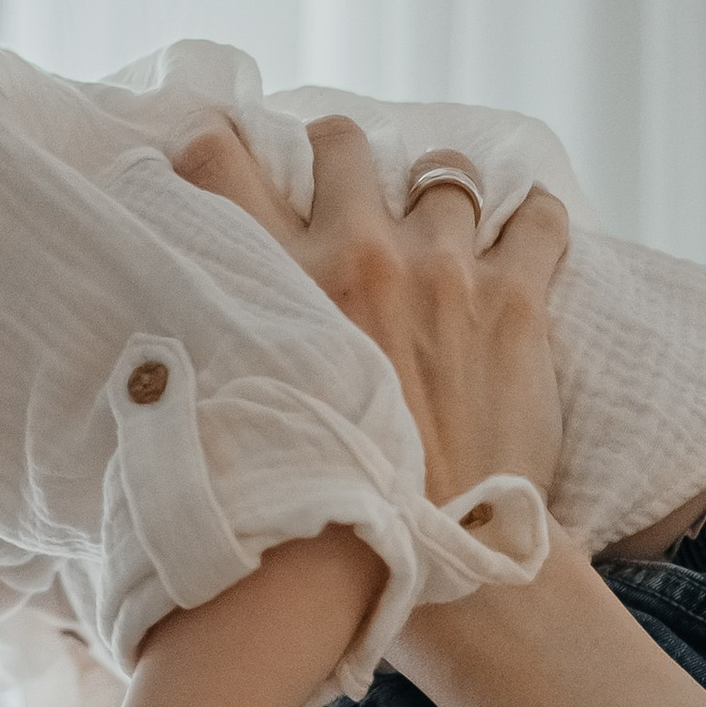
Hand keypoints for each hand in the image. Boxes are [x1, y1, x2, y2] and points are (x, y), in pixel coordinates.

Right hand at [173, 113, 565, 514]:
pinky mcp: (516, 300)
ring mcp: (443, 271)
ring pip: (444, 170)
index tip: (228, 155)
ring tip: (444, 239)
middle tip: (350, 199)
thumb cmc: (336, 514)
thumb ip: (223, 360)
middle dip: (342, 160)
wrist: (443, 565)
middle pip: (341, 141)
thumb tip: (167, 356)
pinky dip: (533, 223)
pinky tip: (523, 247)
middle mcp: (358, 257)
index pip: (220, 162)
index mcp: (282, 287)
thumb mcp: (246, 426)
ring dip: (441, 199)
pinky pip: (538, 217)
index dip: (218, 142)